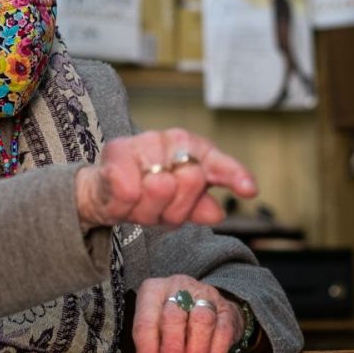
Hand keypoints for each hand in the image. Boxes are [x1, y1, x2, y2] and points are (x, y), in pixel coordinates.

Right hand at [74, 128, 256, 229]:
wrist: (104, 191)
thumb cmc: (147, 194)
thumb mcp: (178, 206)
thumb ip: (198, 207)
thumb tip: (217, 212)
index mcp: (192, 149)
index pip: (218, 162)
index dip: (234, 174)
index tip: (249, 190)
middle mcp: (171, 140)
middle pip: (192, 181)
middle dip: (176, 208)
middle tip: (159, 209)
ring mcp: (144, 142)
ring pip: (161, 188)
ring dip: (149, 209)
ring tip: (140, 204)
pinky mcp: (118, 150)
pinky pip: (131, 191)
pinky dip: (127, 204)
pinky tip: (122, 200)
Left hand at [133, 275, 243, 352]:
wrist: (199, 301)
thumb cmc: (168, 318)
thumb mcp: (153, 322)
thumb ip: (150, 339)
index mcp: (153, 291)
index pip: (146, 322)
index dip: (147, 347)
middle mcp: (178, 287)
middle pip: (173, 317)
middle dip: (172, 347)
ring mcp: (205, 295)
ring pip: (202, 320)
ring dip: (196, 349)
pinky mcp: (226, 309)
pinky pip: (223, 331)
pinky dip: (216, 350)